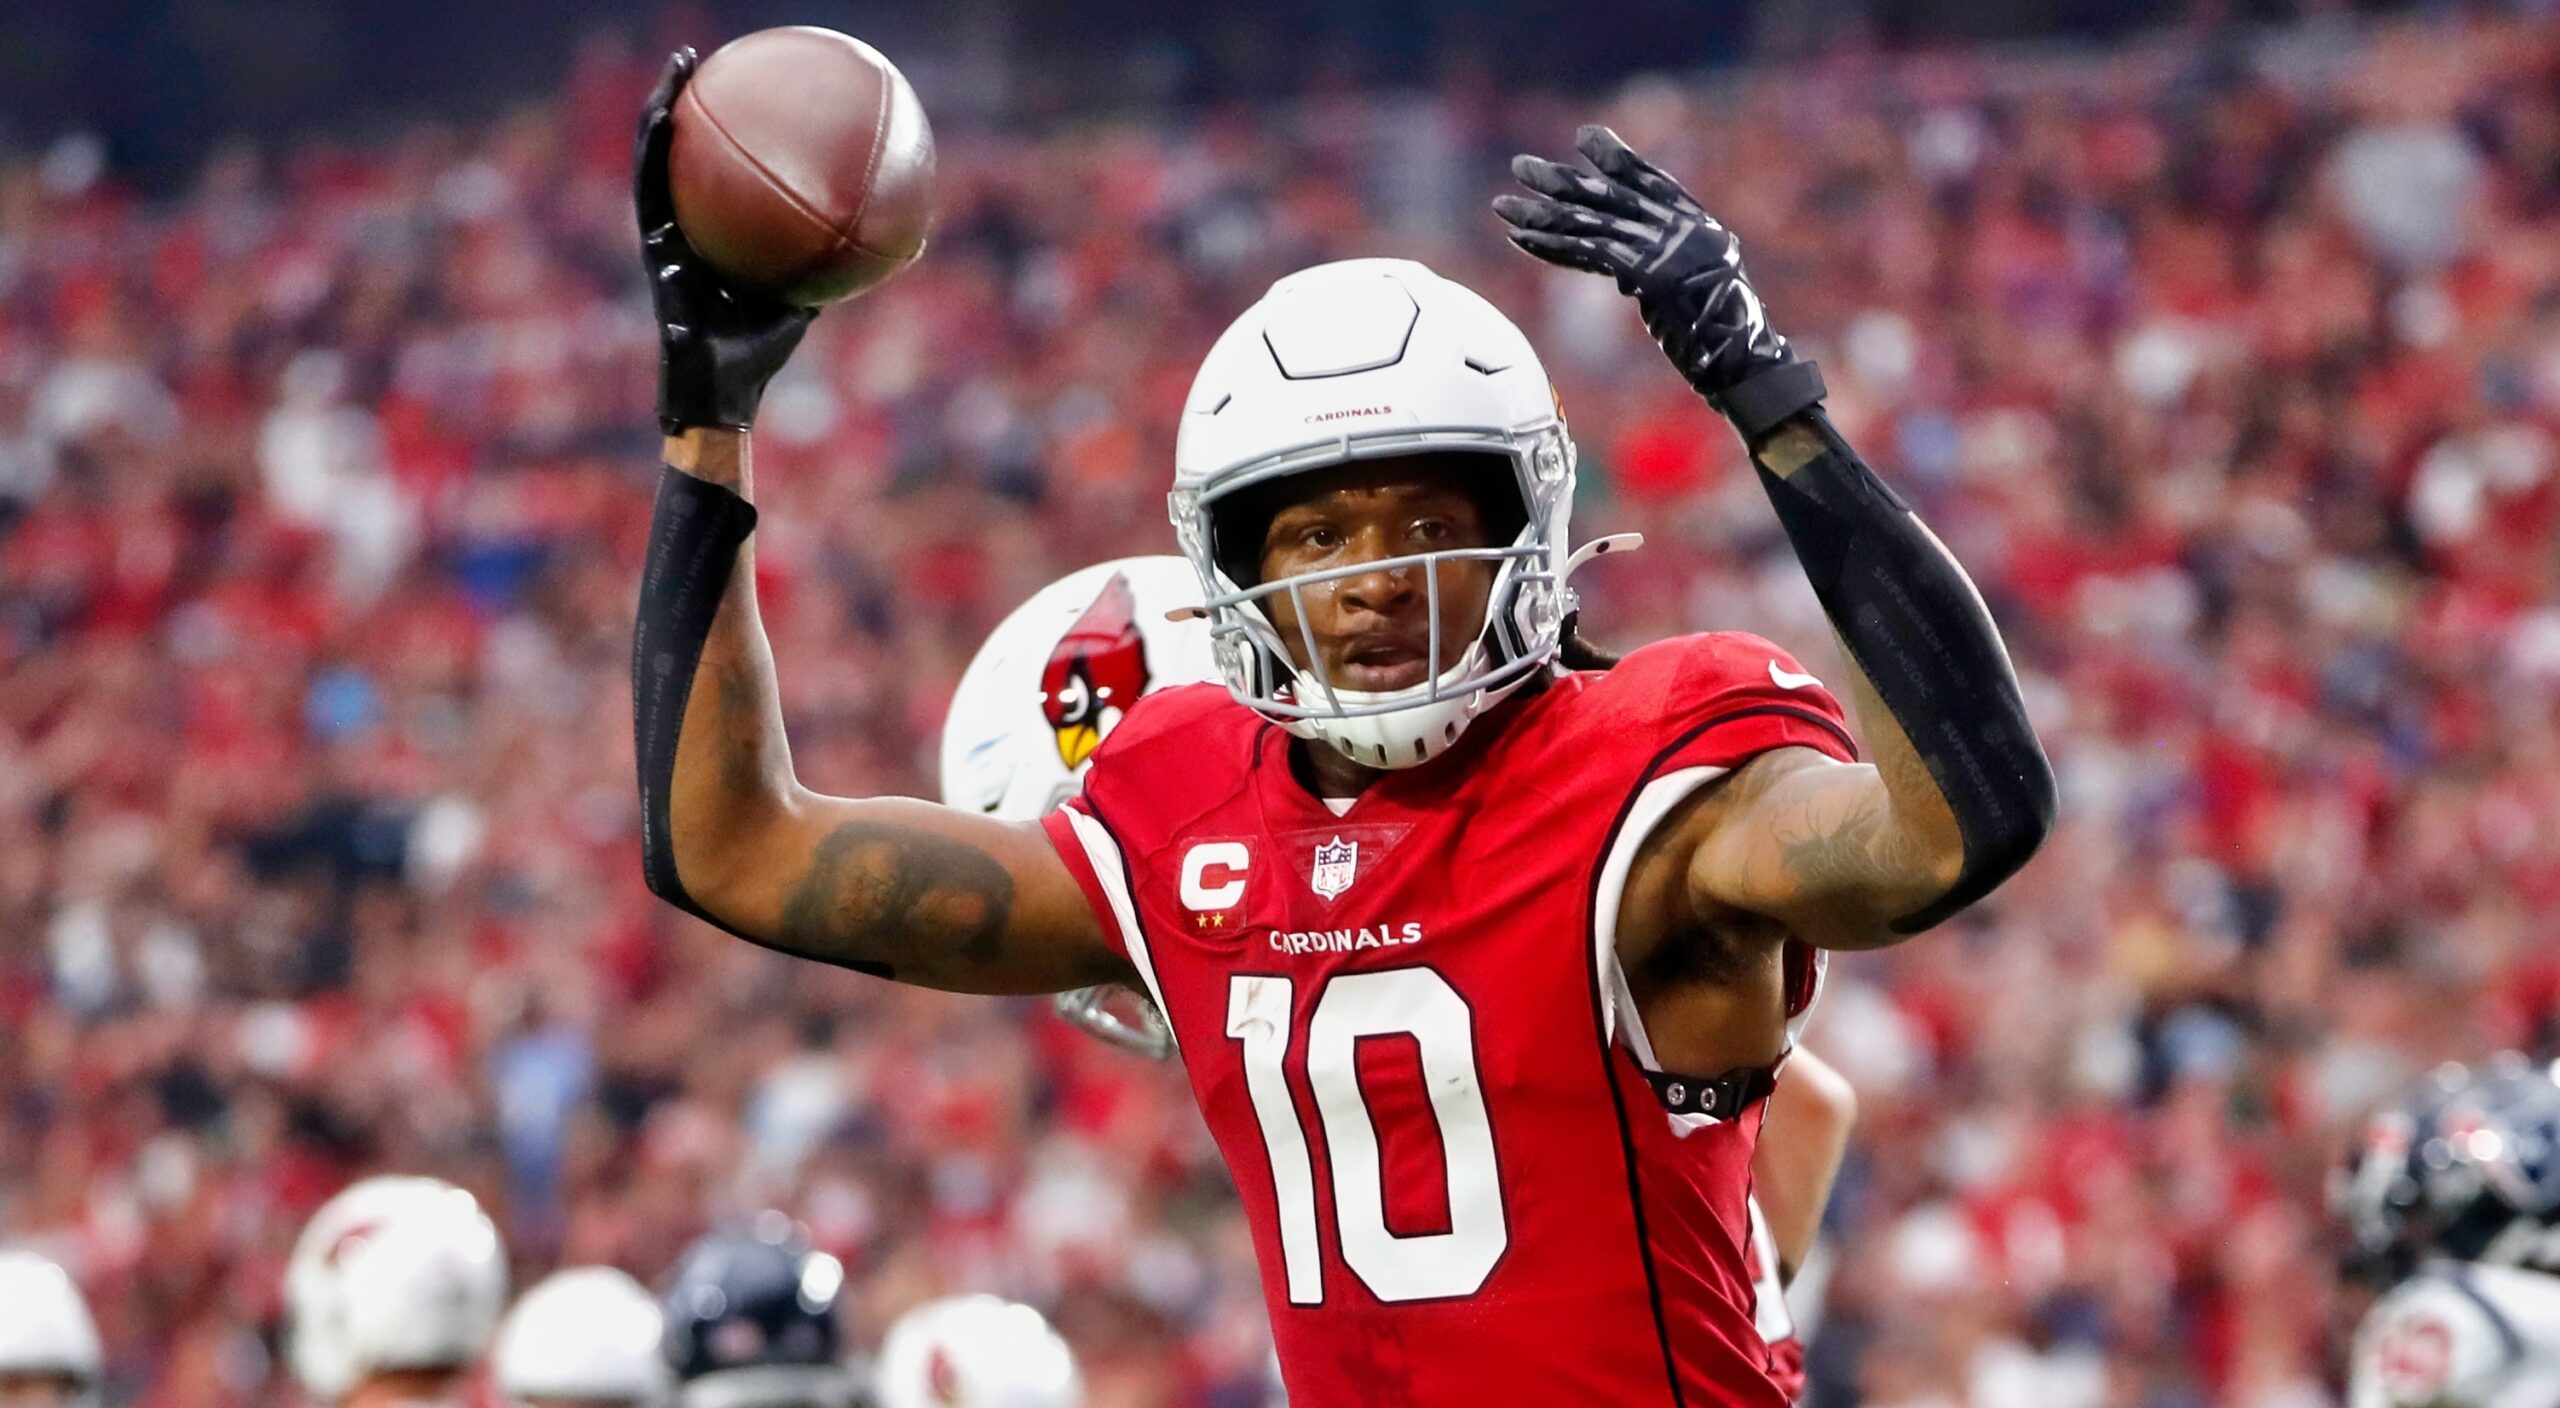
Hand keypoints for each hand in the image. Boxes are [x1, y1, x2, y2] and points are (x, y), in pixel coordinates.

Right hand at [635, 49, 813, 434]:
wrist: (723, 395)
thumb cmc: (759, 358)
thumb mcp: (802, 304)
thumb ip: (822, 271)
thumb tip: (885, 249)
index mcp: (707, 239)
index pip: (705, 175)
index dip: (710, 134)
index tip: (728, 92)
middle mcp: (679, 233)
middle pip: (674, 155)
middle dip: (678, 103)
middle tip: (693, 60)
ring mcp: (661, 241)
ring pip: (652, 164)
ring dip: (657, 113)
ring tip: (676, 72)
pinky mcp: (653, 254)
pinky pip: (651, 197)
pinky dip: (653, 159)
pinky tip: (664, 124)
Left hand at [1494, 125, 1823, 441]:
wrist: (1744, 364)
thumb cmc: (1724, 338)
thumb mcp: (1696, 289)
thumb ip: (1662, 268)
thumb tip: (1623, 272)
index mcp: (1699, 226)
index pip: (1650, 182)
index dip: (1617, 158)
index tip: (1585, 136)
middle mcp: (1683, 229)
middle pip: (1610, 196)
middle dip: (1561, 181)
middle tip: (1520, 164)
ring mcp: (1668, 249)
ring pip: (1591, 223)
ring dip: (1541, 214)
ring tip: (1501, 205)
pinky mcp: (1650, 274)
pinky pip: (1589, 254)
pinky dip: (1552, 246)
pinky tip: (1519, 238)